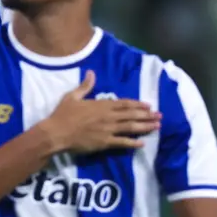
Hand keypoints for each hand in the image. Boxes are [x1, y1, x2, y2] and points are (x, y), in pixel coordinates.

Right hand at [42, 71, 159, 154]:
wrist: (56, 133)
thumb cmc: (63, 114)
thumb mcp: (72, 96)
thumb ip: (85, 86)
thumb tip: (92, 72)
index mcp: (101, 105)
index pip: (124, 103)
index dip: (137, 104)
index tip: (148, 105)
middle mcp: (108, 116)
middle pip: (131, 115)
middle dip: (146, 115)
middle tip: (160, 116)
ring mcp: (107, 130)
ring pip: (130, 127)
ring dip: (145, 127)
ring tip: (157, 127)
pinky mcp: (104, 143)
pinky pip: (122, 143)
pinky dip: (133, 143)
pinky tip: (142, 143)